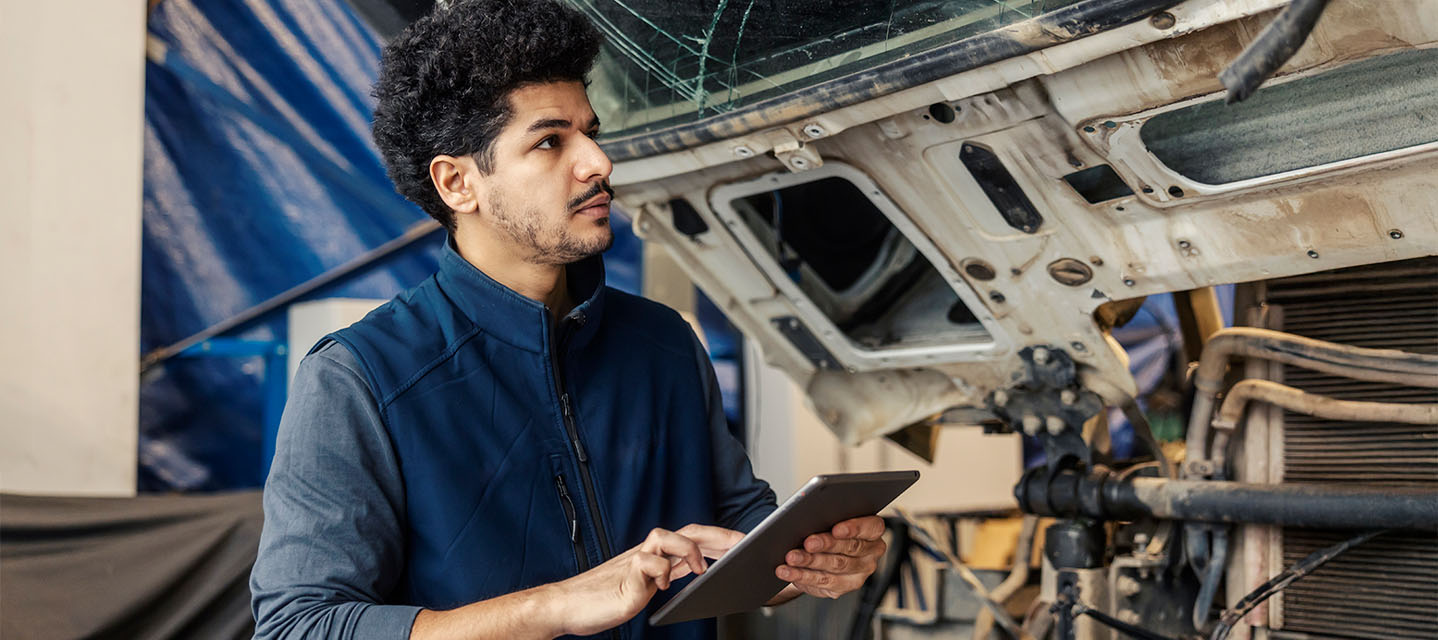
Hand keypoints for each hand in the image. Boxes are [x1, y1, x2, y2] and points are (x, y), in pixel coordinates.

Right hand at [548, 524, 740, 636]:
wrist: (568, 605)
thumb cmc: (603, 597)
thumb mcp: (645, 585)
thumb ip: (666, 574)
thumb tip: (693, 571)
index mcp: (655, 556)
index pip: (692, 537)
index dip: (719, 537)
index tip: (742, 542)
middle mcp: (647, 553)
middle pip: (687, 531)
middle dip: (718, 536)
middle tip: (742, 543)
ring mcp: (635, 562)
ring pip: (666, 536)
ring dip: (689, 549)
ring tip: (700, 569)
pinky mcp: (625, 576)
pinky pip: (648, 563)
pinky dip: (660, 572)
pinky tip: (662, 586)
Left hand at [774, 516, 886, 598]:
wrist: (819, 553)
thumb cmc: (826, 528)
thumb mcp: (830, 519)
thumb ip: (827, 516)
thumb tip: (807, 512)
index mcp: (873, 532)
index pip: (870, 527)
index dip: (854, 528)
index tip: (836, 529)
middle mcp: (870, 554)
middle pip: (850, 548)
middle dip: (826, 544)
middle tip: (808, 543)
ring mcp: (858, 574)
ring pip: (834, 567)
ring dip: (810, 561)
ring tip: (792, 557)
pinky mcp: (842, 588)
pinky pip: (821, 582)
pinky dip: (801, 576)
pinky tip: (788, 571)